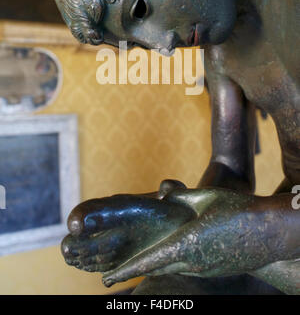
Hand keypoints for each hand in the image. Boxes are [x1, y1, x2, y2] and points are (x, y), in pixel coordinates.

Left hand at [62, 182, 294, 286]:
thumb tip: (163, 194)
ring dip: (156, 268)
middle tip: (113, 275)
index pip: (149, 261)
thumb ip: (180, 198)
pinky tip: (176, 257)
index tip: (108, 278)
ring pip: (173, 269)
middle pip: (157, 269)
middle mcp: (193, 261)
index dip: (126, 270)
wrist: (271, 231)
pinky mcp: (216, 270)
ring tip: (140, 265)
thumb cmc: (237, 209)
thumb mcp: (205, 197)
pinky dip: (176, 265)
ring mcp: (205, 269)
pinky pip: (189, 269)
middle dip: (134, 272)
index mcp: (186, 243)